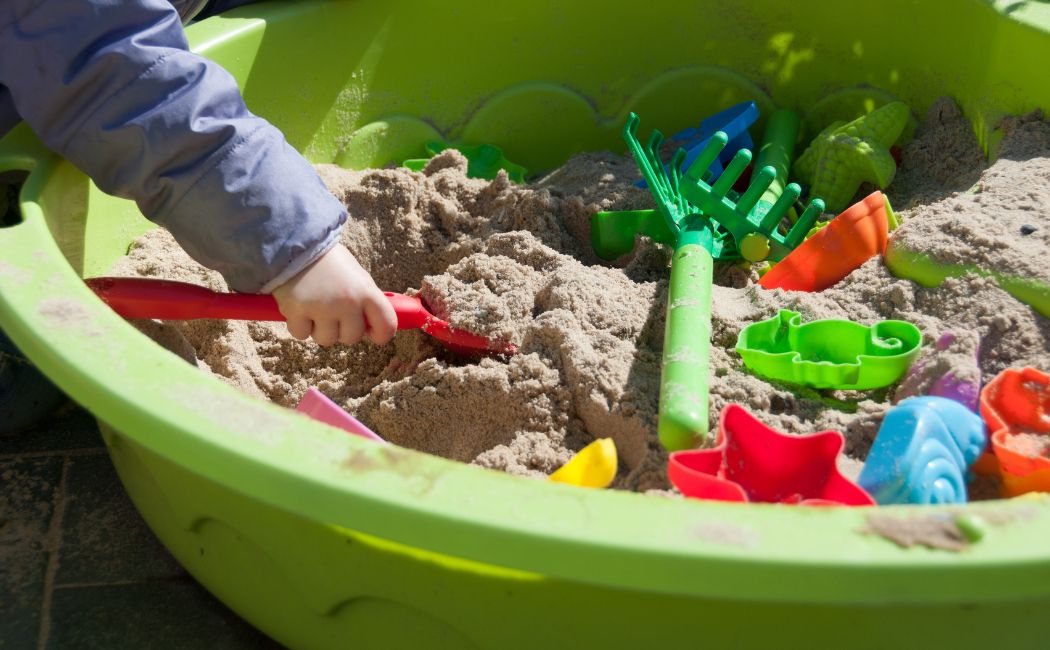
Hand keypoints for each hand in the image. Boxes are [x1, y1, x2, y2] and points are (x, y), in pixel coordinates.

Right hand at [271, 246, 396, 346]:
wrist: (296, 242)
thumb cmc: (329, 260)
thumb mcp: (356, 275)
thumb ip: (364, 299)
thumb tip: (369, 325)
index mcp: (366, 291)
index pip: (386, 325)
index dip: (380, 334)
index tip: (372, 333)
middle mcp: (347, 303)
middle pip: (351, 338)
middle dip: (342, 329)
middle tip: (332, 312)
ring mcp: (322, 309)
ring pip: (326, 339)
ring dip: (320, 329)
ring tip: (314, 308)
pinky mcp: (297, 312)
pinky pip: (301, 334)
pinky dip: (299, 325)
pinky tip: (299, 307)